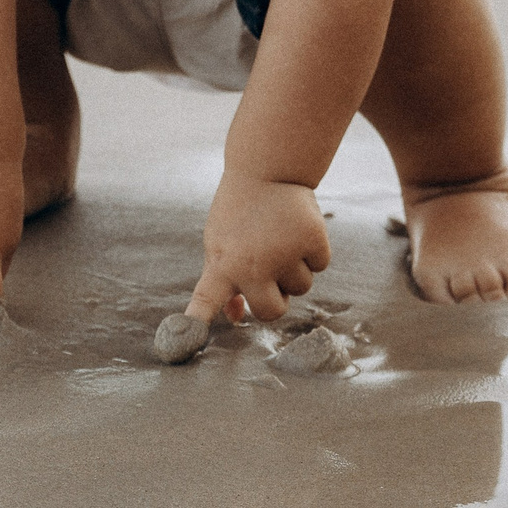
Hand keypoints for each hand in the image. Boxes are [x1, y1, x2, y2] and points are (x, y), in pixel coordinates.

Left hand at [186, 172, 332, 324]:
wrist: (267, 168)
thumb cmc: (239, 212)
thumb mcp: (220, 243)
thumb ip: (223, 281)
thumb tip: (235, 317)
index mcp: (222, 265)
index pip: (205, 300)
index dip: (198, 322)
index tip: (187, 339)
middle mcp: (251, 264)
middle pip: (272, 312)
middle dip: (277, 299)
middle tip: (272, 273)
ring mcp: (283, 253)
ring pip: (301, 287)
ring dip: (296, 270)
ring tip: (282, 237)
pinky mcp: (312, 240)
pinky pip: (320, 265)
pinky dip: (313, 251)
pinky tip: (298, 227)